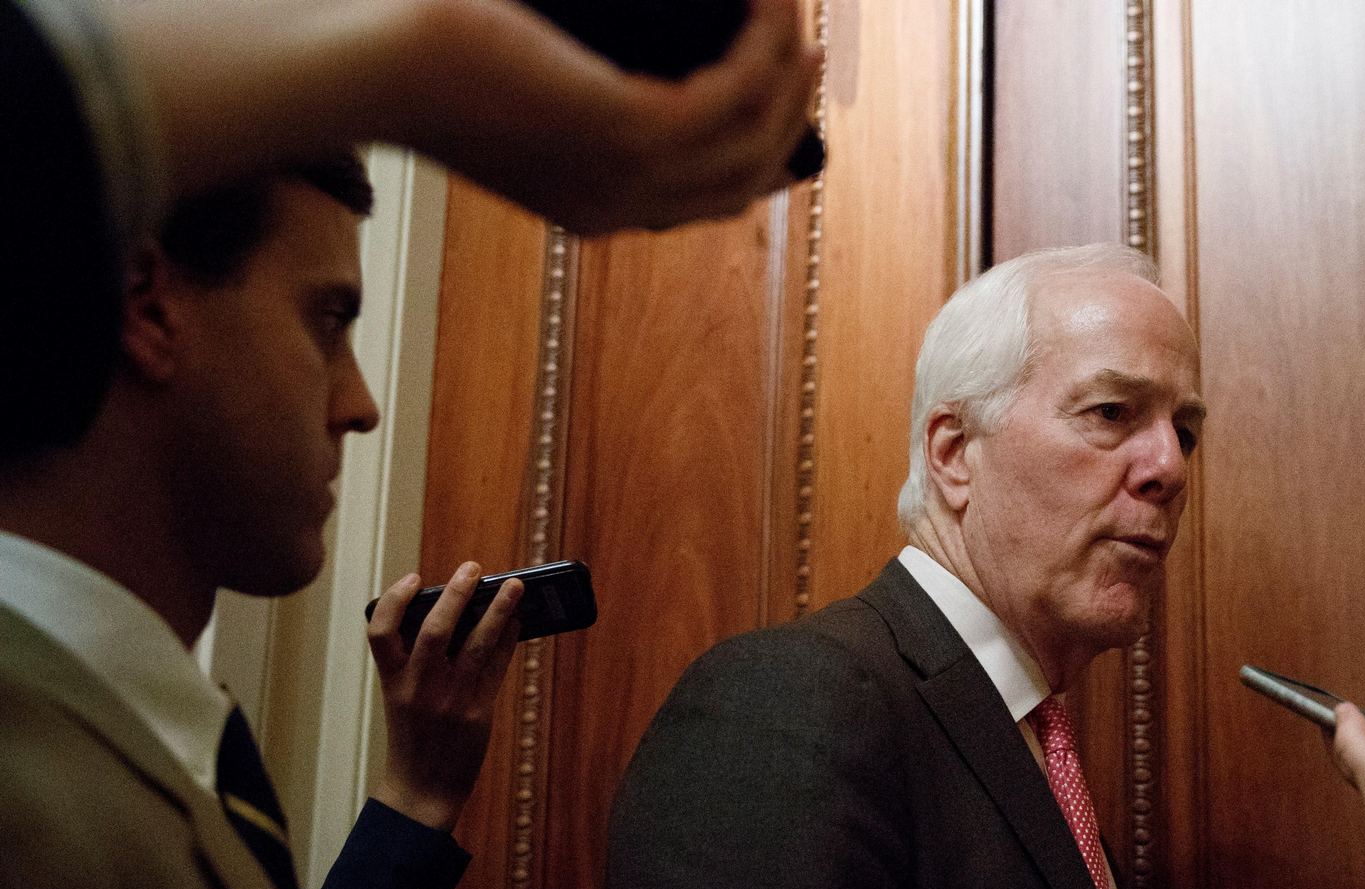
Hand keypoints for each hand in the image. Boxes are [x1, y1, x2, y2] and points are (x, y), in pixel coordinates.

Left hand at [122, 0, 822, 234]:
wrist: (372, 63)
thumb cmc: (423, 58)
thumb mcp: (518, 83)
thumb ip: (577, 84)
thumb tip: (631, 54)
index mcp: (594, 205)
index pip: (707, 197)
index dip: (758, 147)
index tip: (779, 91)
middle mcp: (621, 206)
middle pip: (745, 177)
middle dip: (789, 114)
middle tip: (805, 50)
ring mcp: (630, 176)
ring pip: (753, 140)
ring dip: (788, 75)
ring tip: (794, 17)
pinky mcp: (632, 129)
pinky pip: (734, 95)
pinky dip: (762, 46)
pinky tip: (764, 3)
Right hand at [365, 562, 522, 831]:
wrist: (423, 790)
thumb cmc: (413, 739)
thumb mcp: (401, 699)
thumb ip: (419, 663)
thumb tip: (456, 615)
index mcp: (391, 681)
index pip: (381, 631)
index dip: (395, 600)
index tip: (413, 578)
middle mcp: (418, 688)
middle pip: (435, 630)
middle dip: (456, 594)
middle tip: (473, 568)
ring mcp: (450, 700)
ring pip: (477, 645)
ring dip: (498, 611)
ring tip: (515, 586)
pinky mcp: (478, 713)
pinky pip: (498, 667)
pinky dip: (509, 640)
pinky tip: (518, 622)